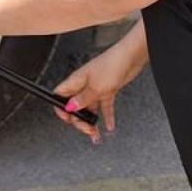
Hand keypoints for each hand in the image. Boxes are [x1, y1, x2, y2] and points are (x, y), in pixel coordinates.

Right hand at [52, 20, 148, 143]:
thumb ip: (83, 99)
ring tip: (95, 134)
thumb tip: (69, 108)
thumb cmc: (111, 65)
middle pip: (75, 106)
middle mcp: (83, 85)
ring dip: (92, 122)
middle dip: (79, 120)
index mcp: (75, 81)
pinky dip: (106, 117)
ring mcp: (95, 88)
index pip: (60, 96)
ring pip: (89, 109)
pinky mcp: (108, 90)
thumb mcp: (95, 87)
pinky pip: (104, 107)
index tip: (68, 120)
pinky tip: (109, 126)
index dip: (61, 109)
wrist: (131, 56)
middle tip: (87, 129)